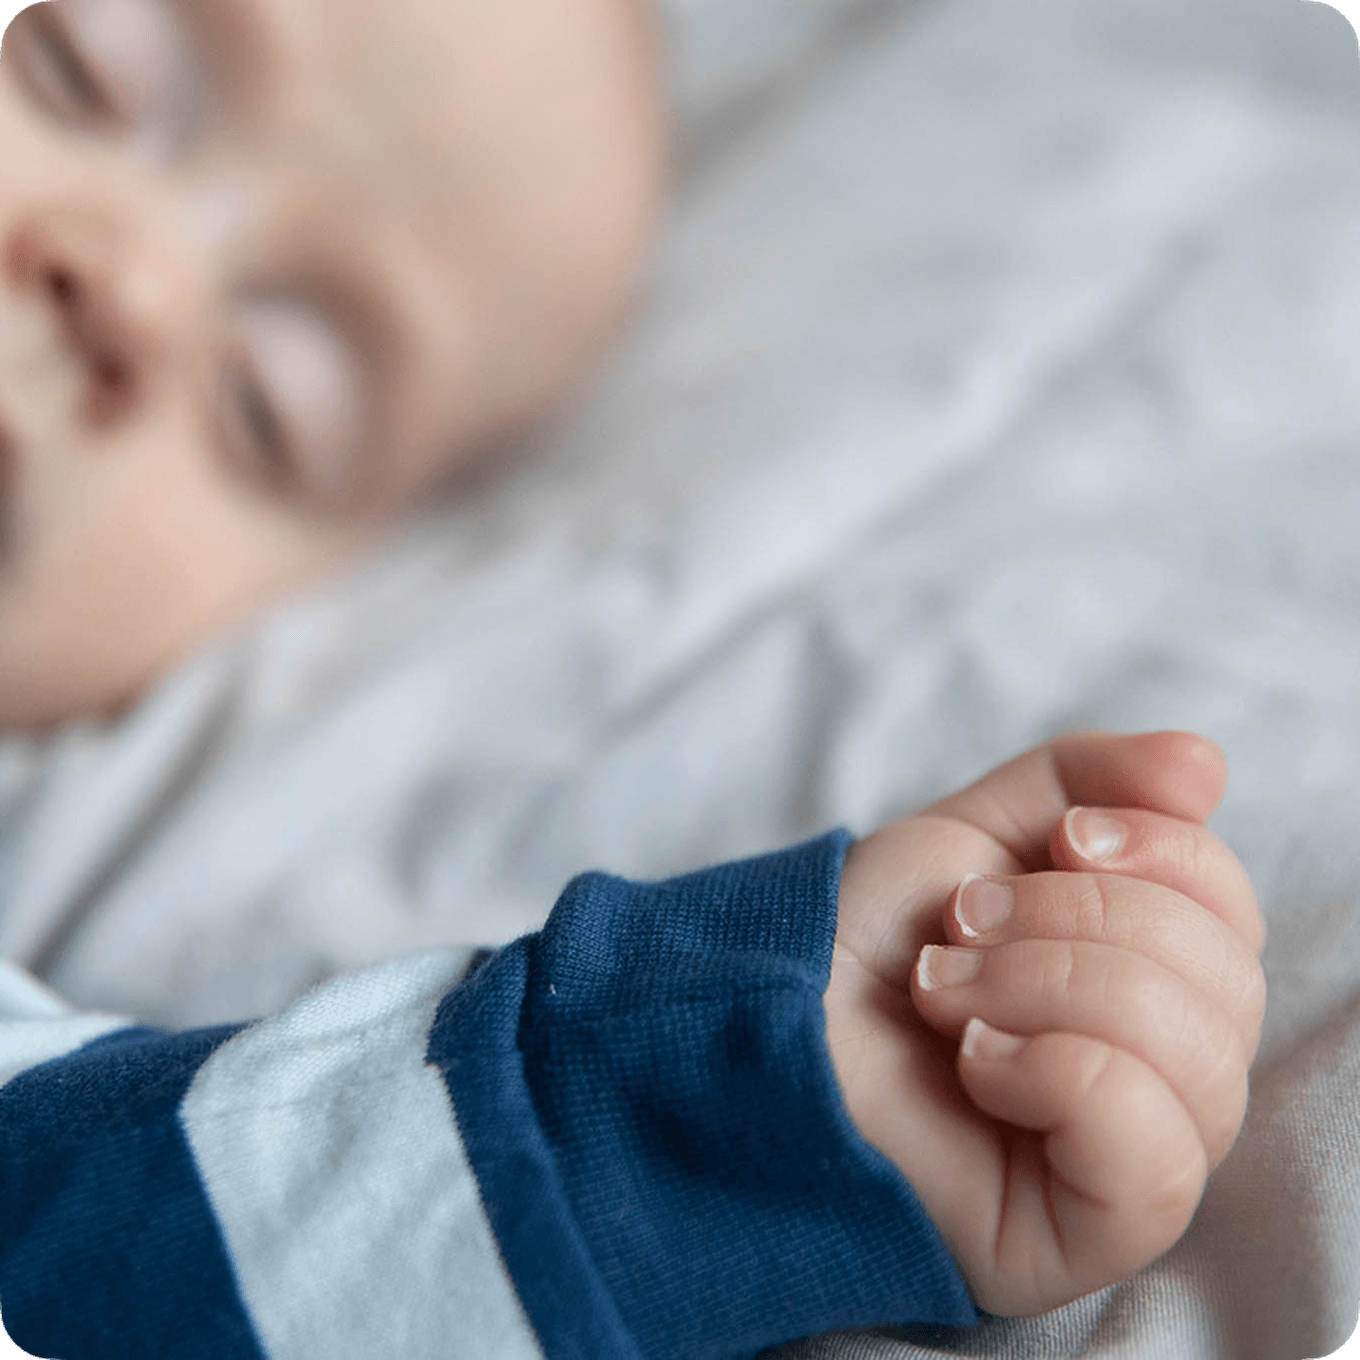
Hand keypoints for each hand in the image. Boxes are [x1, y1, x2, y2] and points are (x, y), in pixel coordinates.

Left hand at [824, 729, 1265, 1318]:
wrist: (761, 1015)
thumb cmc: (864, 941)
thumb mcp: (972, 832)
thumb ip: (1087, 781)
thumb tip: (1206, 764)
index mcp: (1144, 984)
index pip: (1235, 918)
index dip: (1169, 855)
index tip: (1064, 838)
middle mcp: (1156, 1076)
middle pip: (1228, 984)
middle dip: (1079, 920)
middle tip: (966, 922)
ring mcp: (1128, 1163)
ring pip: (1202, 1063)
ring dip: (1049, 985)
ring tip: (944, 988)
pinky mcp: (1086, 1235)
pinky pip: (1156, 1160)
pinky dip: (1060, 1075)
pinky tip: (975, 1062)